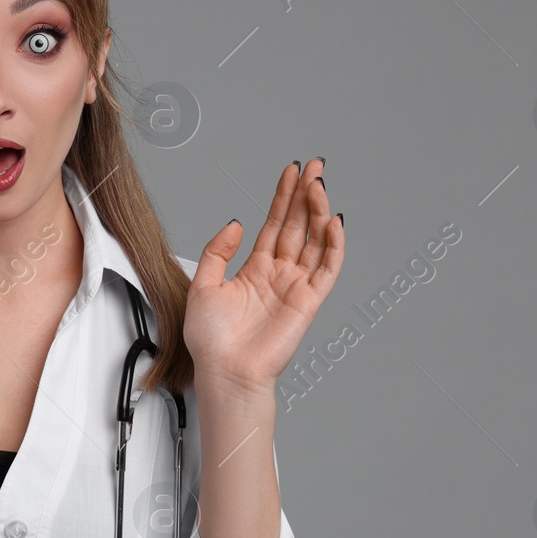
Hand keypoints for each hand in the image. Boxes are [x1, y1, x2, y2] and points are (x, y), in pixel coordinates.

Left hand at [183, 157, 343, 398]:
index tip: (291, 172)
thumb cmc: (211, 340)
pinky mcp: (308, 302)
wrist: (224, 372)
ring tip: (318, 185)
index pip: (275, 224)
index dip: (283, 197)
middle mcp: (279, 274)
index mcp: (255, 269)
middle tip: (315, 166)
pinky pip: (327, 269)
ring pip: (315, 241)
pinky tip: (333, 222)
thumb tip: (236, 223)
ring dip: (319, 212)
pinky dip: (334, 245)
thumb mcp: (202, 285)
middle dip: (306, 194)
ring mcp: (295, 286)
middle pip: (298, 226)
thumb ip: (217, 251)